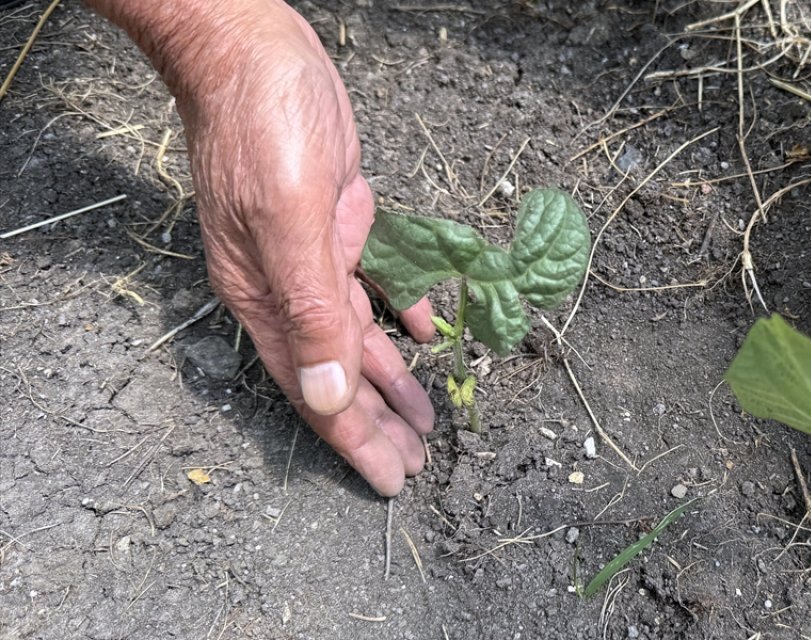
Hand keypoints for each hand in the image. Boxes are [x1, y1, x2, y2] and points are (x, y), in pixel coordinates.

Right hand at [172, 4, 437, 495]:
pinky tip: (429, 335)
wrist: (253, 50)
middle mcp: (288, 286)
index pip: (315, 389)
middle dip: (379, 422)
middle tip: (418, 462)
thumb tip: (325, 392)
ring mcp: (314, 255)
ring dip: (395, 377)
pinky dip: (404, 311)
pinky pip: (377, 282)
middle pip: (340, 372)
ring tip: (428, 417)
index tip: (391, 480)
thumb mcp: (291, 217)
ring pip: (361, 335)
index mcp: (267, 297)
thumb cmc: (264, 126)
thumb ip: (310, 308)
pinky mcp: (342, 223)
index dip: (355, 439)